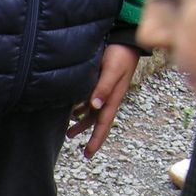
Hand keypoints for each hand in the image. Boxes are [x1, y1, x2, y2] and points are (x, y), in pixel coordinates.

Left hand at [67, 44, 139, 158]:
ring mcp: (105, 91)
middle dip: (89, 136)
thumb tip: (94, 106)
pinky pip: (90, 101)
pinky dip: (81, 109)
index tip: (88, 154)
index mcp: (113, 99)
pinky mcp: (100, 83)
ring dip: (81, 123)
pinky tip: (73, 111)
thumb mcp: (112, 71)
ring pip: (92, 113)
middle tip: (81, 152)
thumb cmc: (120, 54)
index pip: (103, 124)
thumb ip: (103, 88)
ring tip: (69, 133)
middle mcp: (109, 98)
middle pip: (97, 122)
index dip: (96, 140)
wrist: (125, 40)